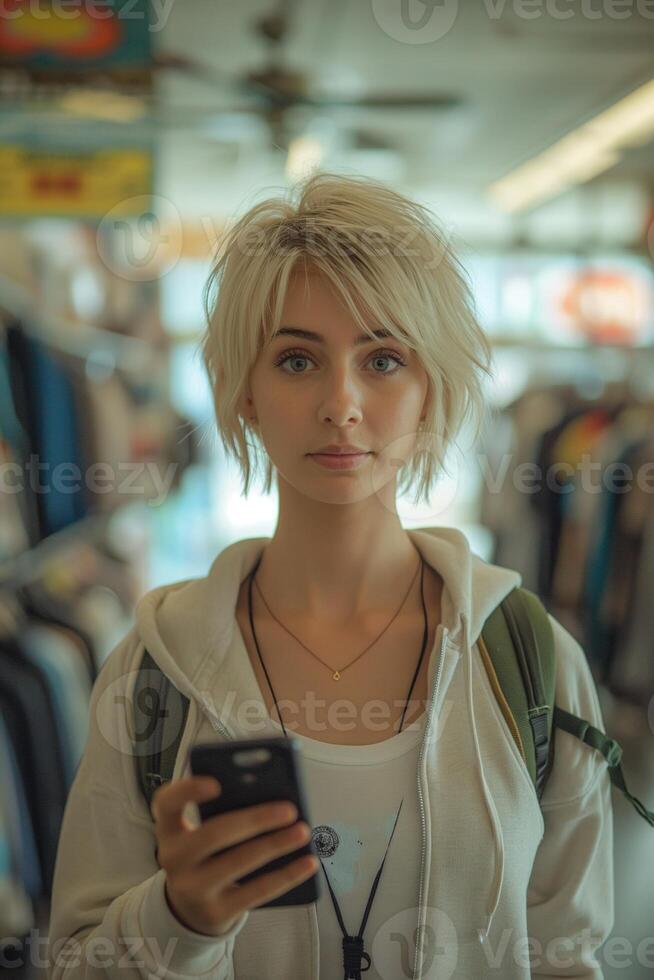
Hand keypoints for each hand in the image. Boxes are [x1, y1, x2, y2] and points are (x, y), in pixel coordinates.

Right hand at [151, 776, 317, 935]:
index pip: (166, 803)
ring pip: (238, 862)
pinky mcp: (216, 912)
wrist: (191, 909)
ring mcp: (193, 889)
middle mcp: (174, 858)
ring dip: (276, 844)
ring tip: (303, 831)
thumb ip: (225, 810)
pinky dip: (286, 875)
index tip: (216, 782)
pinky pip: (257, 892)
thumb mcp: (203, 830)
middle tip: (290, 809)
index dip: (188, 791)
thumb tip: (274, 799)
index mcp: (170, 828)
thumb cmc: (207, 853)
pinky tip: (308, 862)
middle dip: (255, 820)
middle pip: (213, 834)